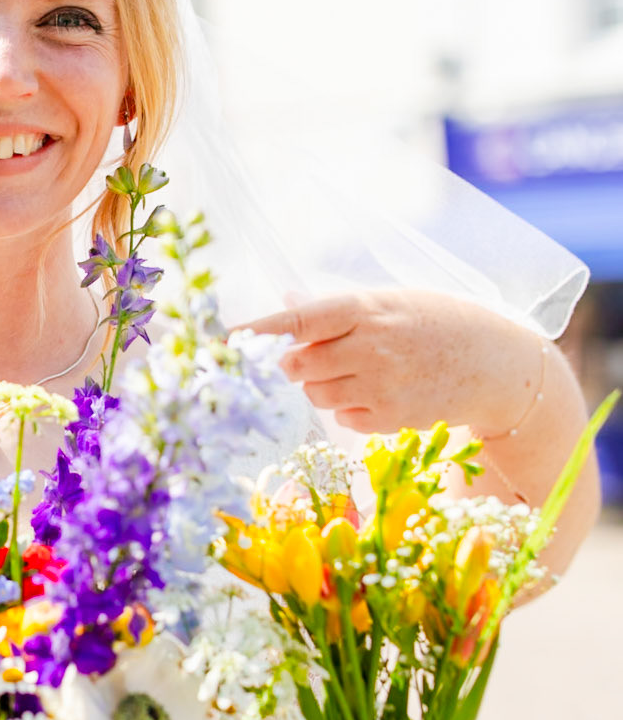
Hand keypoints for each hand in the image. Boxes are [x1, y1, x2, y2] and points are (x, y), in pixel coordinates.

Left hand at [246, 288, 543, 436]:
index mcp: (366, 309)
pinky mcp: (390, 419)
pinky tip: (377, 390)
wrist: (496, 364)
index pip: (298, 321)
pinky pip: (341, 417)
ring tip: (357, 369)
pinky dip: (347, 407)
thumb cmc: (438, 323)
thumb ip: (337, 307)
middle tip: (317, 354)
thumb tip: (288, 301)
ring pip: (315, 395)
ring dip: (321, 385)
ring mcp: (380, 386)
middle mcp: (369, 347)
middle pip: (296, 366)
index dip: (257, 332)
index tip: (223, 340)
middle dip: (293, 363)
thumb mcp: (392, 300)